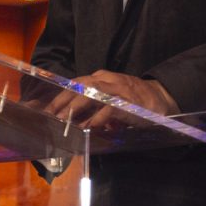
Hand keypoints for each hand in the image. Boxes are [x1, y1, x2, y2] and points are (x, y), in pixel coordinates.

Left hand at [53, 71, 176, 127]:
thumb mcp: (108, 101)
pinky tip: (90, 126)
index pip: (74, 84)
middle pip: (79, 85)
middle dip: (63, 100)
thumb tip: (69, 120)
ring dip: (76, 105)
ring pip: (92, 92)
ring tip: (64, 119)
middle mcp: (107, 81)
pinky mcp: (129, 103)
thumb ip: (91, 108)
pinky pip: (111, 107)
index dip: (58, 96)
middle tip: (50, 115)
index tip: (44, 109)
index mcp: (100, 79)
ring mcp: (118, 90)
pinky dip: (99, 117)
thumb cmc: (132, 102)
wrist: (162, 99)